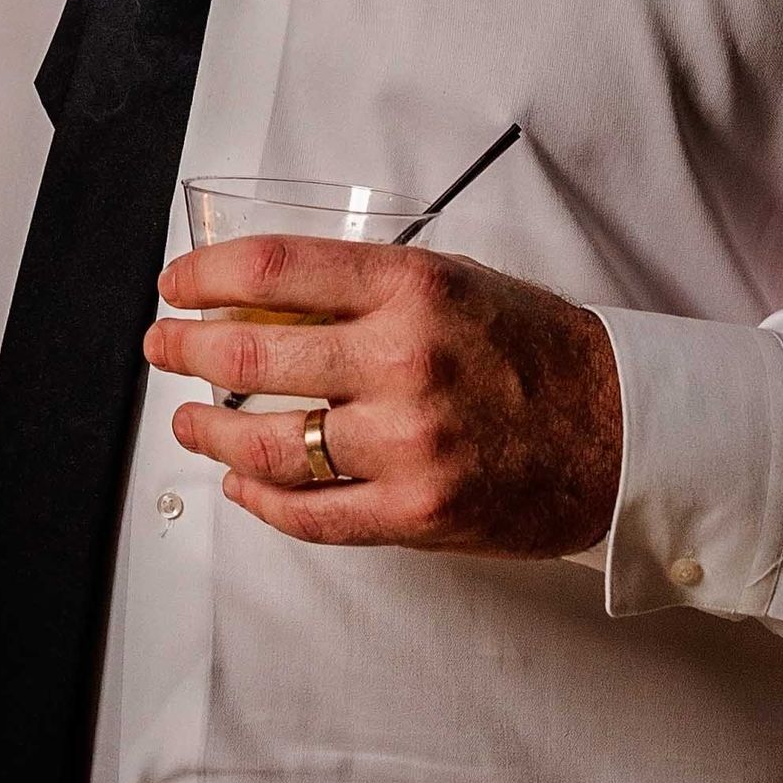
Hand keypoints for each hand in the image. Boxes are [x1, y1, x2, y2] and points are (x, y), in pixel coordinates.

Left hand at [142, 234, 621, 558]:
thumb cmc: (533, 348)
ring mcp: (407, 445)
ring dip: (210, 434)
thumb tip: (260, 298)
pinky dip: (261, 502)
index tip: (176, 286)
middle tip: (161, 348)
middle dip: (185, 351)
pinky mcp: (416, 514)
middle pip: (251, 356)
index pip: (273, 269)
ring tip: (187, 423)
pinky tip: (240, 488)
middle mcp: (403, 362)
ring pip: (269, 445)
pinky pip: (312, 514)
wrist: (621, 430)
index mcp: (411, 289)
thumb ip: (362, 290)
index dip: (205, 275)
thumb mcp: (450, 281)